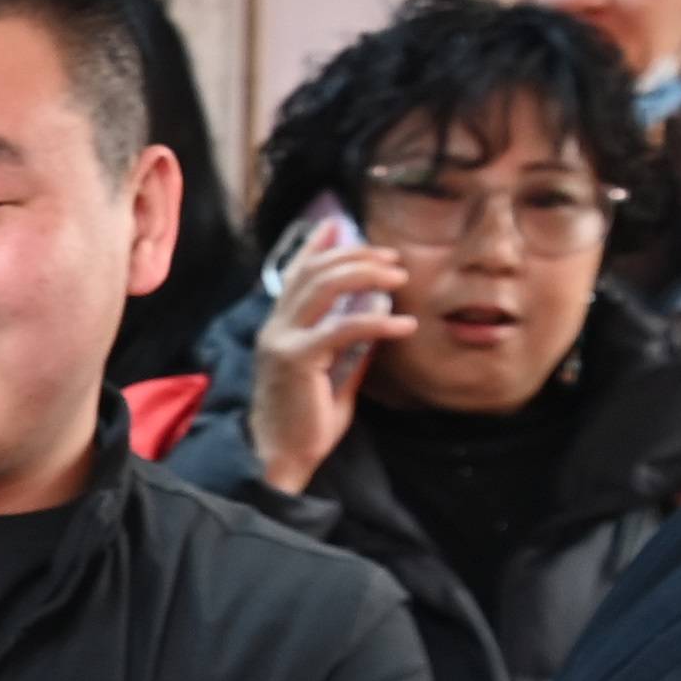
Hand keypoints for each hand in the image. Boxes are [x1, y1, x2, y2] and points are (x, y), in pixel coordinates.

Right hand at [248, 237, 413, 494]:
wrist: (279, 456)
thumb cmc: (306, 419)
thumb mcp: (333, 370)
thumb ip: (349, 341)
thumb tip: (376, 311)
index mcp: (279, 326)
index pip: (296, 273)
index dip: (318, 245)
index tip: (343, 224)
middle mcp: (275, 326)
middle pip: (315, 271)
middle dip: (358, 256)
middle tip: (393, 259)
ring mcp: (282, 340)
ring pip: (324, 287)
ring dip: (367, 275)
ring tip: (399, 278)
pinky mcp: (297, 359)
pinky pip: (343, 328)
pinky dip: (377, 322)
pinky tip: (404, 326)